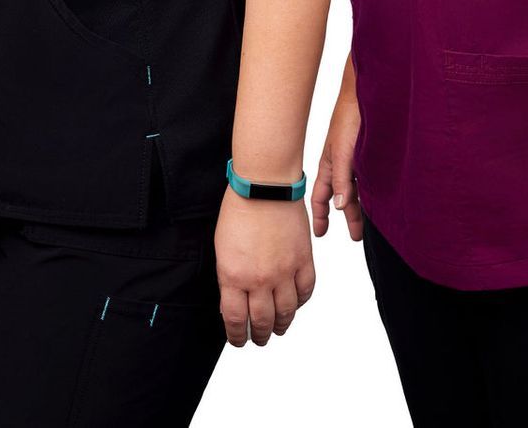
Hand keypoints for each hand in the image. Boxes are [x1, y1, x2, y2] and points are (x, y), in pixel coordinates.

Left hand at [215, 189, 314, 346]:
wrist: (263, 186)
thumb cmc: (237, 211)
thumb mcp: (221, 248)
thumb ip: (228, 277)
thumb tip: (234, 302)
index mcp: (233, 275)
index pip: (235, 319)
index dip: (237, 335)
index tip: (238, 340)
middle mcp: (259, 279)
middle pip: (262, 321)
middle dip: (259, 335)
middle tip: (259, 340)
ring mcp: (284, 271)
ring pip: (287, 312)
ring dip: (282, 325)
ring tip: (278, 329)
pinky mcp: (303, 261)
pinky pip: (306, 291)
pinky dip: (300, 303)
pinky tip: (295, 305)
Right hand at [310, 67, 363, 240]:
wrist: (368, 92)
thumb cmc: (349, 117)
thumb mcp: (342, 151)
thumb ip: (342, 179)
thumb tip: (340, 207)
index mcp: (329, 164)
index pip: (322, 195)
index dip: (321, 214)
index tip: (320, 233)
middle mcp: (342, 164)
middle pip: (343, 196)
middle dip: (348, 215)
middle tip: (355, 236)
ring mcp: (356, 159)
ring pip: (358, 188)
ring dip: (361, 205)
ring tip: (370, 223)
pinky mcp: (371, 153)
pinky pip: (370, 178)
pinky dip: (372, 192)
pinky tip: (381, 199)